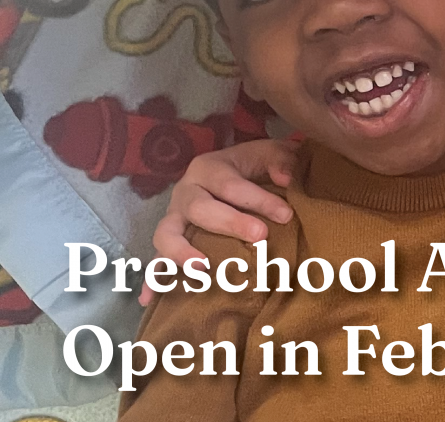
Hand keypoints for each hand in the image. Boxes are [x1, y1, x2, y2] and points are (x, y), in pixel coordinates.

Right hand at [140, 139, 299, 305]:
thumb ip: (281, 160)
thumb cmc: (255, 166)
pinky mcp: (171, 240)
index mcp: (209, 168)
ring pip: (166, 234)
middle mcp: (187, 192)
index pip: (231, 185)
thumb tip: (284, 179)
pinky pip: (156, 259)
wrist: (237, 171)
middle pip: (199, 208)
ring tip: (203, 268)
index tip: (286, 215)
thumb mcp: (271, 153)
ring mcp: (175, 218)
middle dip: (229, 223)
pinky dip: (152, 278)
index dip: (259, 200)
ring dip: (181, 252)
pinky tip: (150, 298)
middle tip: (260, 236)